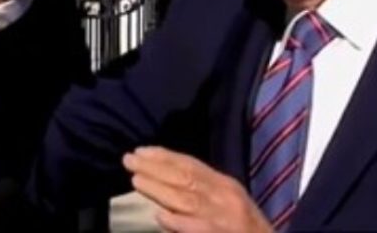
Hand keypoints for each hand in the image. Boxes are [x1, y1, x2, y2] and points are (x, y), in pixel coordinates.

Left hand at [123, 147, 271, 232]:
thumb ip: (203, 190)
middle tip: (129, 159)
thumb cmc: (247, 229)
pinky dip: (179, 223)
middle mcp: (225, 195)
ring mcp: (224, 217)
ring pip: (187, 199)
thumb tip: (169, 182)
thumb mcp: (228, 202)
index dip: (165, 156)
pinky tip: (160, 217)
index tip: (141, 151)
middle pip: (185, 177)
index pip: (191, 164)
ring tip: (136, 180)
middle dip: (155, 167)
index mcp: (225, 184)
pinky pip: (198, 229)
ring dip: (160, 189)